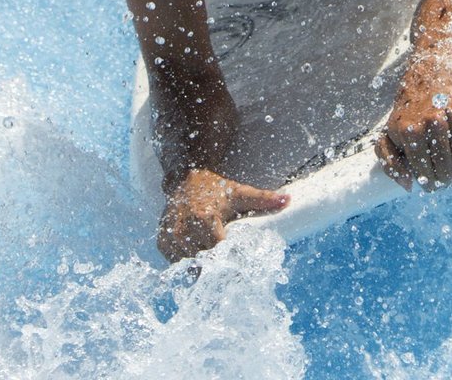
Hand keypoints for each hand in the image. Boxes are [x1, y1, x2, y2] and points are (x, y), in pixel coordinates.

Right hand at [157, 168, 289, 260]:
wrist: (184, 178)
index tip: (239, 270)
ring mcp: (171, 236)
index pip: (218, 252)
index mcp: (204, 218)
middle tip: (228, 273)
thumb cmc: (215, 188)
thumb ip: (263, 199)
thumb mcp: (239, 193)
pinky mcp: (162, 241)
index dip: (229, 263)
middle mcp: (184, 228)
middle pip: (204, 262)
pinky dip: (186, 263)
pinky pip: (176, 262)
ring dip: (200, 268)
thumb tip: (288, 200)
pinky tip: (197, 259)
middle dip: (216, 268)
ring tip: (212, 267)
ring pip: (189, 265)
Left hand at [375, 87, 451, 190]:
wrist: (426, 86)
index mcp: (410, 131)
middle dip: (447, 180)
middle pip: (446, 171)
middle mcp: (432, 122)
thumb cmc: (407, 118)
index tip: (431, 182)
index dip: (429, 184)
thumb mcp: (388, 138)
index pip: (425, 174)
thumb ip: (390, 164)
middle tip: (445, 176)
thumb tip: (408, 185)